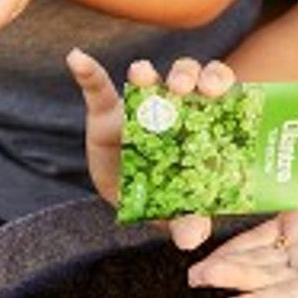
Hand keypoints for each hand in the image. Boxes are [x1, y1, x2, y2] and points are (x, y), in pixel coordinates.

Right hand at [66, 49, 235, 250]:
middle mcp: (177, 106)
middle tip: (183, 87)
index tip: (214, 89)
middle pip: (188, 75)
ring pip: (150, 77)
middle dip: (188, 74)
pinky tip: (76, 58)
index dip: (220, 81)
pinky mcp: (107, 110)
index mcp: (204, 121)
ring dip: (146, 73)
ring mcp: (141, 106)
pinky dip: (86, 70)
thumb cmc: (167, 195)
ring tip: (141, 74)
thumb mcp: (178, 209)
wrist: (127, 197)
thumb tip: (190, 239)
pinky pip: (96, 86)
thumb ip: (188, 220)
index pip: (220, 89)